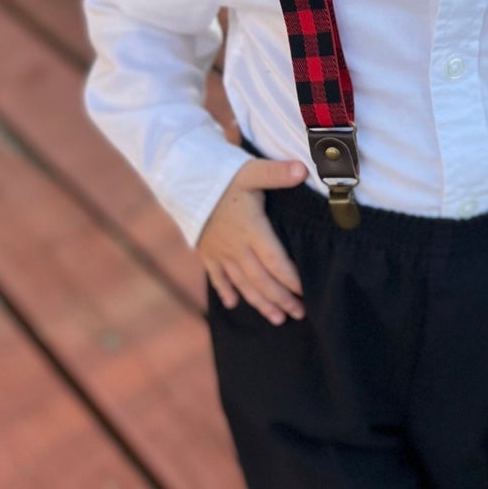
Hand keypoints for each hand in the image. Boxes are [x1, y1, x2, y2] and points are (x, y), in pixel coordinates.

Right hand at [197, 157, 308, 321]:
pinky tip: (234, 304)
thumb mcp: (251, 170)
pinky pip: (217, 277)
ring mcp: (219, 252)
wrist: (180, 179)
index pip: (276, 261)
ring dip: (260, 303)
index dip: (291, 280)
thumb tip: (303, 169)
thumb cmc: (221, 173)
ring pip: (242, 284)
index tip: (306, 293)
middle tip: (299, 314)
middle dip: (281, 299)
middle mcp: (236, 247)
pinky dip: (226, 291)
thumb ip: (277, 173)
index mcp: (251, 229)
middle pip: (261, 280)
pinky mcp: (206, 251)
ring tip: (277, 319)